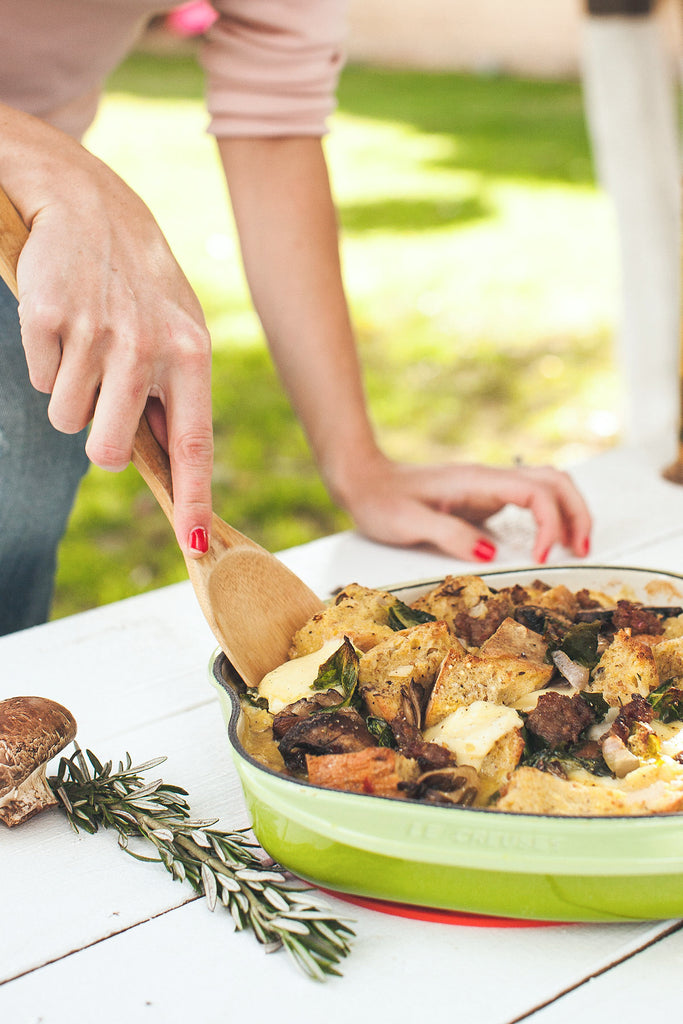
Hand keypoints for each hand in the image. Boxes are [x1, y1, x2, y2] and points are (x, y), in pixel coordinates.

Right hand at [11, 146, 212, 558]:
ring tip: (88, 341)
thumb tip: (172, 465)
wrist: (89, 202)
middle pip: (106, 451)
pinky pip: (40, 381)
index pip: (194, 443)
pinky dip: (45, 361)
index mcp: (191, 354)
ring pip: (66, 419)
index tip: (196, 543)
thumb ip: (179, 395)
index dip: (193, 499)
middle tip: (103, 399)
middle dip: (98, 441)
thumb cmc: (140, 282)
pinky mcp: (47, 318)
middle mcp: (147, 347)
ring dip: (71, 393)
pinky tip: (64, 321)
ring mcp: (96, 333)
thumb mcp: (179, 330)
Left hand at [332, 455, 591, 563]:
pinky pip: (530, 501)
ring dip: (569, 513)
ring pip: (547, 487)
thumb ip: (450, 535)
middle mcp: (489, 479)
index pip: (536, 493)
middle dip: (577, 514)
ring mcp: (488, 487)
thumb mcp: (409, 524)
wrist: (364, 481)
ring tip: (575, 548)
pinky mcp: (483, 499)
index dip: (550, 524)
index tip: (541, 558)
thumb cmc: (381, 501)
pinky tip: (547, 543)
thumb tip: (491, 553)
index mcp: (476, 481)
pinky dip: (549, 518)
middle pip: (555, 482)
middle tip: (583, 551)